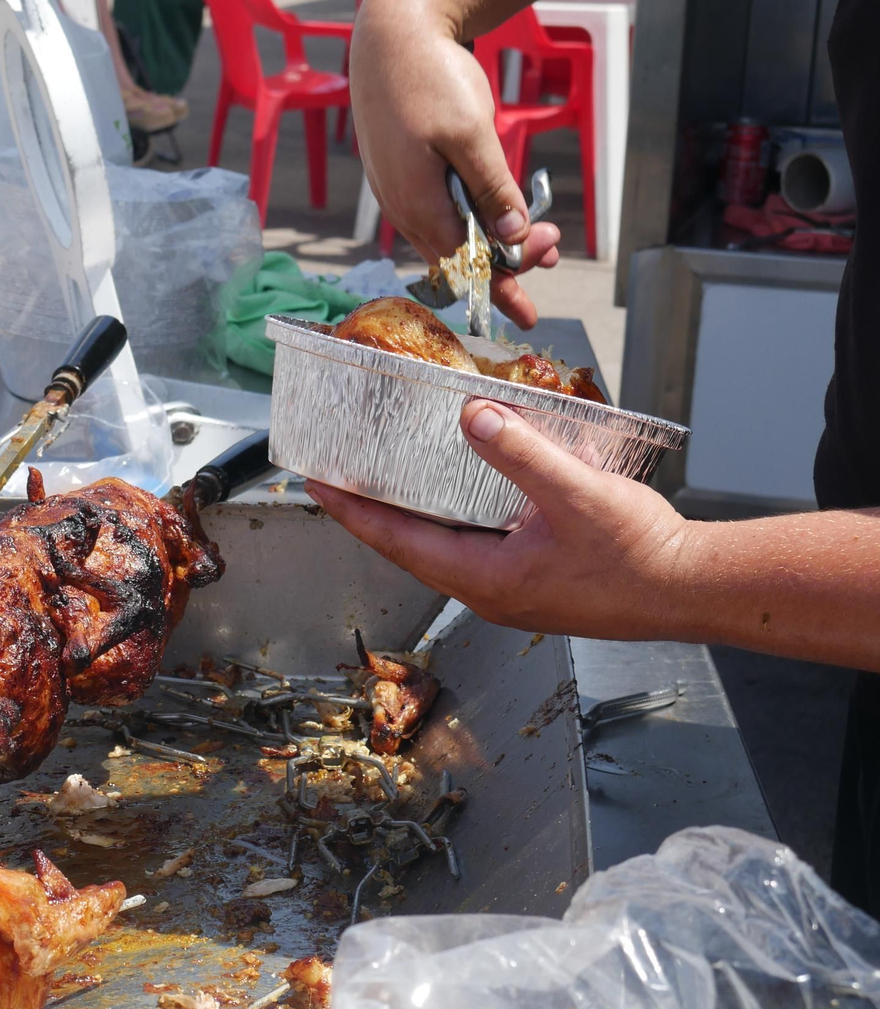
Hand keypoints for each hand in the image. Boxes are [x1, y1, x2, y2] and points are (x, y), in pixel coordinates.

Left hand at [304, 401, 696, 639]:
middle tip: (341, 478)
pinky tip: (462, 495)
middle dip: (373, 512)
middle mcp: (487, 591)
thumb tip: (470, 417)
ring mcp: (510, 591)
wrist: (694, 590)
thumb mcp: (576, 493)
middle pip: (410, 547)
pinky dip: (456, 519)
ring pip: (443, 549)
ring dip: (414, 516)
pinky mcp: (534, 583)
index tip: (315, 485)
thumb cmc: (640, 555)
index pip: (396, 540)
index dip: (352, 511)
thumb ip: (520, 453)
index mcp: (483, 578)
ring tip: (387, 481)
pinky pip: (476, 548)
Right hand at [350, 0, 559, 326]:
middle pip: (459, 257)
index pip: (467, 263)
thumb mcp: (469, 132)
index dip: (505, 281)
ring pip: (451, 236)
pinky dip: (474, 219)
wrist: (389, 40)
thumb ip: (491, 187)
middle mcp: (405, 209)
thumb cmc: (425, 79)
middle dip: (508, 261)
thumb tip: (512, 235)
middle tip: (554, 246)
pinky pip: (441, 215)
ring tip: (537, 236)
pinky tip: (497, 213)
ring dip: (494, 240)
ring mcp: (402, 195)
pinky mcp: (405, 178)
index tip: (535, 292)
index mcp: (418, 205)